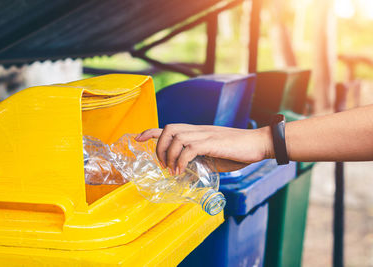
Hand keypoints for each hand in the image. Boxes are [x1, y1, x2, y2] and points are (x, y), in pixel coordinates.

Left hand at [136, 124, 272, 173]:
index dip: (150, 131)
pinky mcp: (212, 142)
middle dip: (159, 146)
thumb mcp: (214, 157)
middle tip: (162, 164)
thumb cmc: (238, 151)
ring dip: (169, 155)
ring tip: (172, 170)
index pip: (169, 126)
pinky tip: (181, 171)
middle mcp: (198, 130)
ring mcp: (205, 135)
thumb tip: (187, 172)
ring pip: (176, 136)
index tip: (138, 138)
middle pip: (168, 128)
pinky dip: (181, 160)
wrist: (259, 144)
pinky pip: (189, 148)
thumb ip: (199, 160)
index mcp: (197, 132)